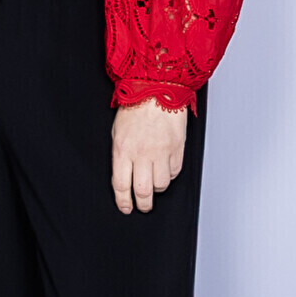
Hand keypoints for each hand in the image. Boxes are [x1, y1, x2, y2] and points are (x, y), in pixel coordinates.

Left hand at [112, 98, 185, 213]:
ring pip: (161, 185)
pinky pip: (175, 172)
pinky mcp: (177, 148)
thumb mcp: (117, 131)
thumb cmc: (135, 106)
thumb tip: (122, 174)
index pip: (121, 185)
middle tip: (142, 207)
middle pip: (142, 191)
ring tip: (153, 187)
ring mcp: (162, 152)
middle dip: (142, 204)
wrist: (158, 88)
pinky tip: (165, 171)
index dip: (123, 201)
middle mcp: (142, 154)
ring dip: (156, 190)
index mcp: (123, 150)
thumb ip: (120, 155)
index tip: (125, 208)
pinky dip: (170, 175)